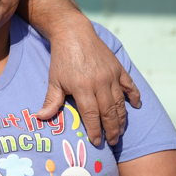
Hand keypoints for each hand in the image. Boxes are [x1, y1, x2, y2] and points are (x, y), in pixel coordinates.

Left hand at [36, 21, 140, 145]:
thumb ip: (51, 101)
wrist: (73, 33)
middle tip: (113, 142)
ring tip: (120, 131)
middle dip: (112, 130)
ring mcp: (112, 76)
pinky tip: (135, 106)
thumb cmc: (61, 59)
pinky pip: (130, 86)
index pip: (92, 115)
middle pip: (109, 113)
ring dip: (122, 119)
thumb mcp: (54, 80)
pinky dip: (134, 96)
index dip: (96, 131)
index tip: (97, 142)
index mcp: (82, 88)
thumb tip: (40, 118)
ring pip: (120, 103)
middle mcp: (100, 83)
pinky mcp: (118, 68)